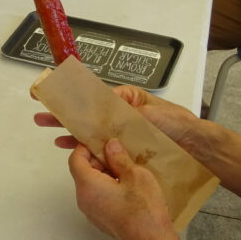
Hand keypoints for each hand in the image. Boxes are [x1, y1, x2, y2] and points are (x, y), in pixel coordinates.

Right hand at [35, 84, 217, 162]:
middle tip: (41, 113)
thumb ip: (128, 111)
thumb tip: (106, 111)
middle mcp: (120, 115)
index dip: (72, 94)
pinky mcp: (123, 149)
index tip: (54, 90)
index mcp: (126, 100)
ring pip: (89, 130)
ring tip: (49, 130)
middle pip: (87, 113)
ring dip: (69, 130)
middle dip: (64, 113)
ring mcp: (121, 133)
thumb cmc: (179, 124)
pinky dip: (83, 146)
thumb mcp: (152, 111)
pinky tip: (68, 145)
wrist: (198, 147)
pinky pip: (99, 147)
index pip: (94, 96)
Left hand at [68, 139, 175, 239]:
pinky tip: (126, 185)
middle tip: (117, 153)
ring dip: (104, 173)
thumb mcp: (135, 175)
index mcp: (87, 186)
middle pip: (82, 172)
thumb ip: (119, 158)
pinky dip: (106, 187)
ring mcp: (91, 212)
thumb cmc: (144, 208)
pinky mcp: (101, 220)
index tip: (101, 141)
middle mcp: (83, 199)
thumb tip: (109, 145)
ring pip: (90, 185)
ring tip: (125, 168)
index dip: (86, 147)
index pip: (75, 159)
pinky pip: (97, 197)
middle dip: (97, 159)